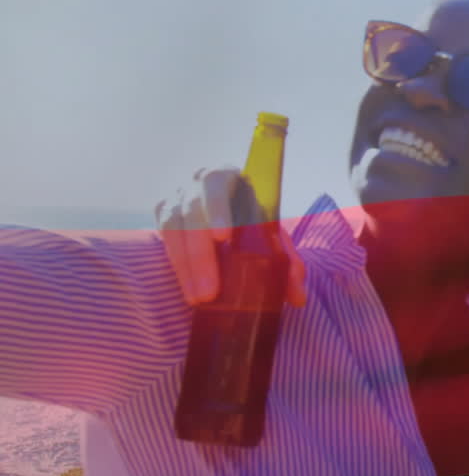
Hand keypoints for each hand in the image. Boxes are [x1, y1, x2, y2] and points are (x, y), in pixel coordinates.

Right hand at [154, 167, 306, 307]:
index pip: (216, 183)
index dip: (217, 210)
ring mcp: (176, 197)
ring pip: (173, 228)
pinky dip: (177, 265)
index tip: (223, 238)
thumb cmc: (254, 222)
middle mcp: (197, 182)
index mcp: (228, 176)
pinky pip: (164, 239)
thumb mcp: (273, 234)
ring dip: (186, 267)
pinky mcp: (163, 214)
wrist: (228, 214)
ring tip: (198, 299)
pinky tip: (187, 288)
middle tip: (210, 292)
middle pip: (193, 213)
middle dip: (201, 255)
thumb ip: (288, 260)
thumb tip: (299, 297)